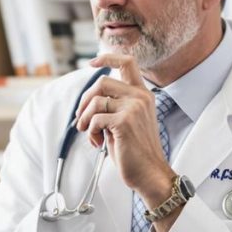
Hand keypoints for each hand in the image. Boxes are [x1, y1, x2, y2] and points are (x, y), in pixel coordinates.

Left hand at [74, 54, 172, 205]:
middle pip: (101, 82)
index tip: (92, 63)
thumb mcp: (126, 121)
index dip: (107, 58)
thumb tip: (87, 99)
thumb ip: (114, 106)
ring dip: (84, 119)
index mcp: (142, 94)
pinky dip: (89, 131)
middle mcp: (140, 97)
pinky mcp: (124, 122)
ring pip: (95, 101)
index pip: (127, 63)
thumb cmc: (134, 151)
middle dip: (84, 101)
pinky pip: (95, 119)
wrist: (149, 173)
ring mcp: (134, 108)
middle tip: (81, 119)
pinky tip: (97, 142)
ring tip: (88, 133)